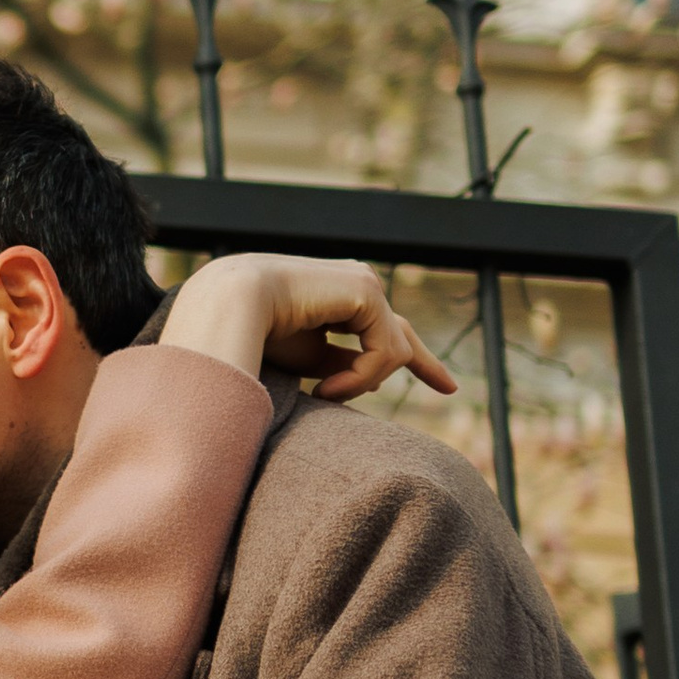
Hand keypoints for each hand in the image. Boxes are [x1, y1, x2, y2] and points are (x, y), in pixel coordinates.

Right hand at [162, 252, 456, 401]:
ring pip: (394, 352)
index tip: (445, 383)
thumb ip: (340, 365)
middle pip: (400, 334)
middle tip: (450, 387)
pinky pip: (386, 351)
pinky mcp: (367, 292)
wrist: (228, 308)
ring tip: (323, 393)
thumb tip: (373, 383)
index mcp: (341, 298)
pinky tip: (324, 387)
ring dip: (359, 383)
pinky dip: (361, 376)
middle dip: (425, 364)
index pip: (384, 329)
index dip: (416, 357)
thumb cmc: (255, 333)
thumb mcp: (307, 357)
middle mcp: (358, 285)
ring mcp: (366, 285)